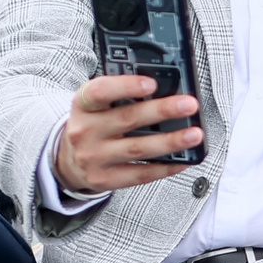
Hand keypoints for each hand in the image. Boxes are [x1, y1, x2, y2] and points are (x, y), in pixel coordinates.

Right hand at [53, 74, 201, 194]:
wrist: (67, 160)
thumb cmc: (93, 124)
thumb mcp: (96, 105)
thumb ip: (121, 94)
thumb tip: (166, 87)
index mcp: (83, 105)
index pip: (100, 91)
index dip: (126, 86)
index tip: (152, 83)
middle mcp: (85, 131)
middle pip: (127, 119)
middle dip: (162, 111)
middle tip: (190, 104)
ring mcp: (93, 158)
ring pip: (137, 148)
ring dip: (170, 141)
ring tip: (195, 134)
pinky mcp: (104, 180)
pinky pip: (139, 174)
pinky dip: (165, 167)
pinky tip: (183, 160)